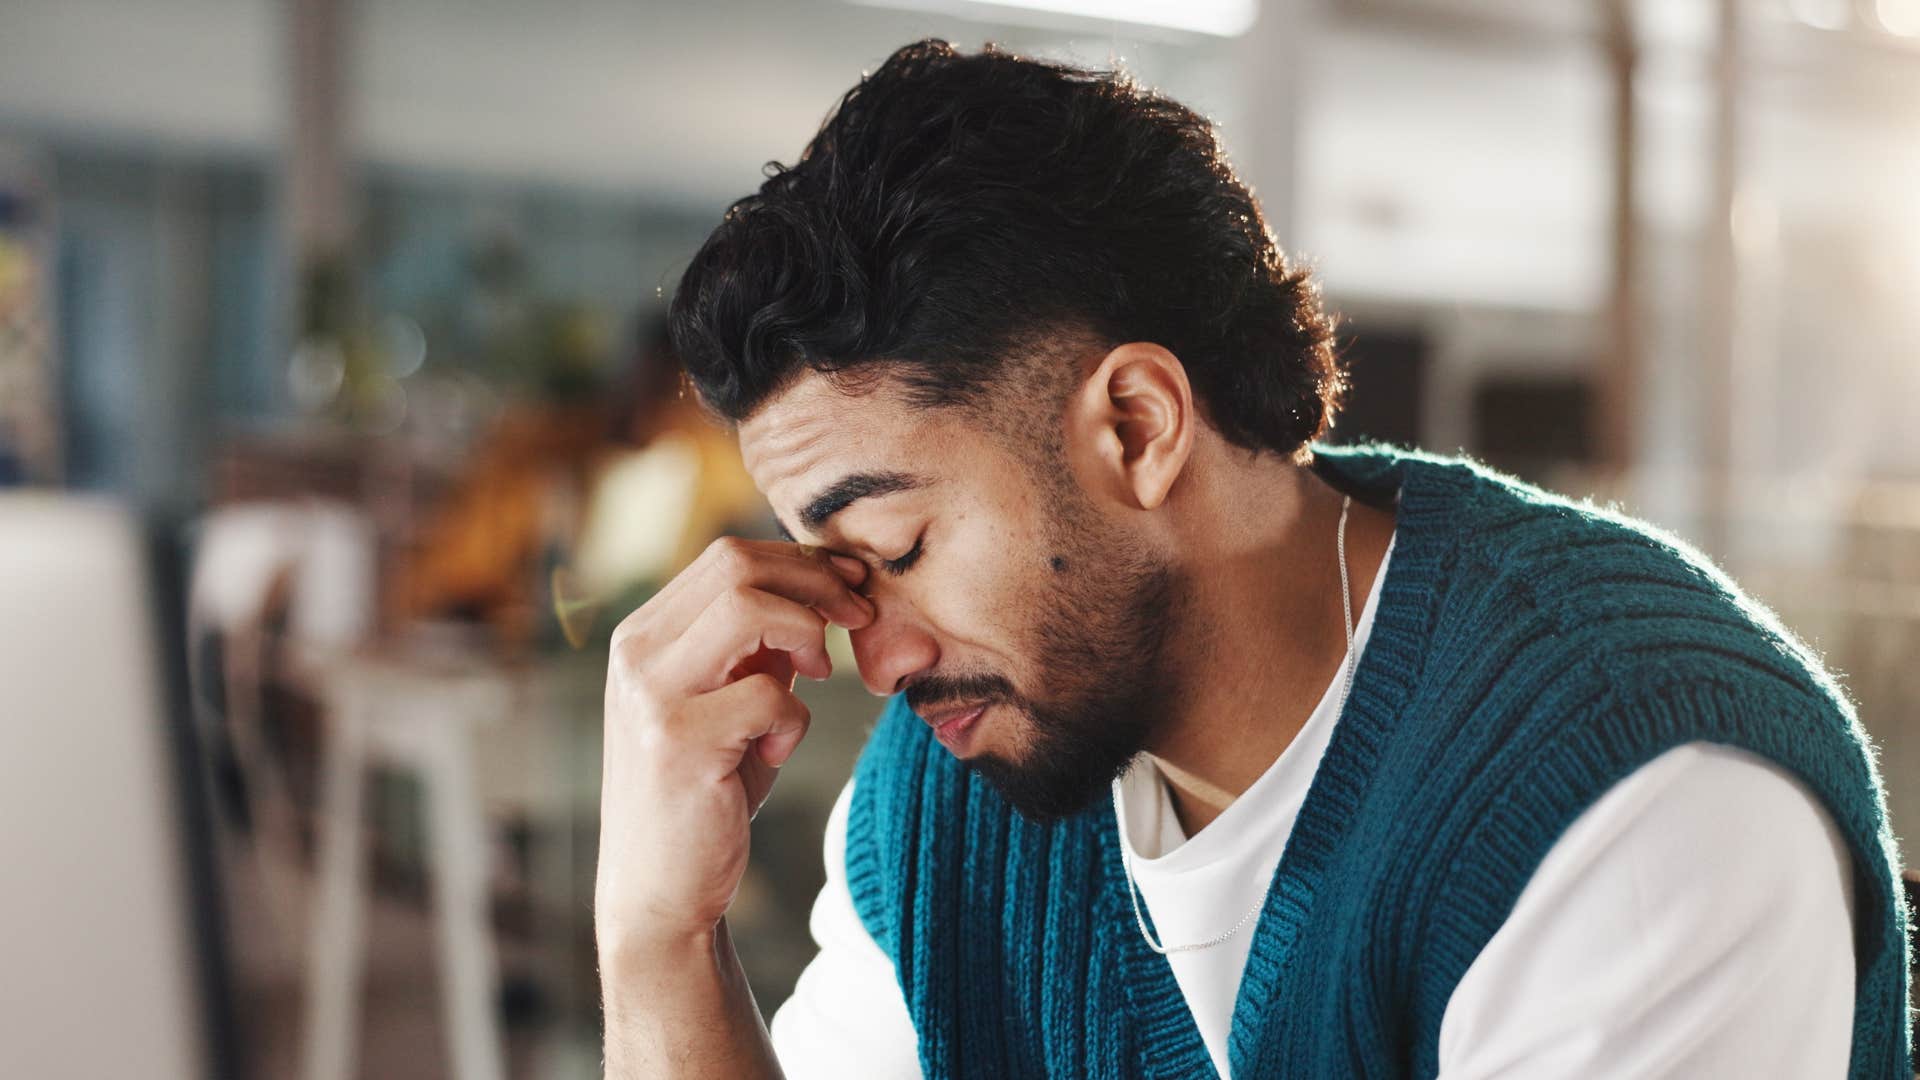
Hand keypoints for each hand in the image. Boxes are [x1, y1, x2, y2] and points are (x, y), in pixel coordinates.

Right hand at [595, 536, 873, 956]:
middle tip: (859, 618)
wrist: (659, 890)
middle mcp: (636, 652)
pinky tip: (778, 751)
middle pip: (736, 565)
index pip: (728, 557)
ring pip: (747, 607)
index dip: (802, 562)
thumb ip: (759, 648)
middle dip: (817, 582)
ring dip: (806, 634)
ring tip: (819, 675)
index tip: (853, 587)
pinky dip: (795, 717)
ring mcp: (651, 694)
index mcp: (645, 634)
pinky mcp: (677, 741)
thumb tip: (825, 584)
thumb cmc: (707, 791)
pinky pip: (766, 693)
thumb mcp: (732, 702)